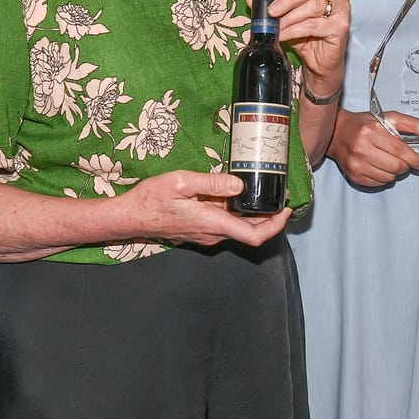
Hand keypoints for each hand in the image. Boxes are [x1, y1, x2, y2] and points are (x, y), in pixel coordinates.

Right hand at [120, 169, 292, 247]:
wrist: (131, 217)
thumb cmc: (152, 199)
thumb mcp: (181, 182)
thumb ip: (212, 183)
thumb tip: (240, 185)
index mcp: (213, 223)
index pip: (255, 235)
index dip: (276, 225)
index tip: (287, 209)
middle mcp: (213, 234)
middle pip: (251, 231)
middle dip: (269, 216)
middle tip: (279, 194)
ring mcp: (207, 235)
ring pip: (238, 227)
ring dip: (253, 213)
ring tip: (261, 190)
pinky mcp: (201, 231)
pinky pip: (225, 224)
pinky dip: (237, 212)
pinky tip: (236, 194)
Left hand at [267, 0, 349, 95]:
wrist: (320, 60)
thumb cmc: (307, 33)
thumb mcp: (286, 15)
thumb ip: (270, 3)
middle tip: (271, 10)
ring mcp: (342, 8)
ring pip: (313, 6)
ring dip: (289, 17)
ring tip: (276, 27)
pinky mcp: (340, 26)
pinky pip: (314, 25)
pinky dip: (294, 30)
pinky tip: (284, 35)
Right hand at [328, 109, 418, 186]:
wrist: (337, 132)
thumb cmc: (364, 125)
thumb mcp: (389, 118)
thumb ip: (413, 125)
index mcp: (371, 131)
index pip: (400, 150)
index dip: (414, 159)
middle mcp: (362, 148)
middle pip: (396, 167)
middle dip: (405, 165)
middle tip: (403, 159)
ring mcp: (356, 164)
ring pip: (389, 177)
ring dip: (395, 172)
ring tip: (388, 160)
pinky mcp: (354, 176)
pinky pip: (379, 184)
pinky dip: (384, 177)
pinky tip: (379, 166)